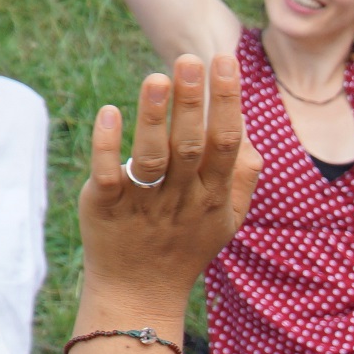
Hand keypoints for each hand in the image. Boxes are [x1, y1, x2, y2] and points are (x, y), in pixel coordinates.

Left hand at [76, 52, 257, 304]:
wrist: (139, 293)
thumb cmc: (185, 246)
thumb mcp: (226, 220)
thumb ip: (241, 177)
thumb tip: (248, 127)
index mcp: (213, 197)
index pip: (225, 143)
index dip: (226, 102)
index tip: (223, 61)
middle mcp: (181, 199)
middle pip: (190, 147)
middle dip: (192, 102)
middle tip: (189, 59)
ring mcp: (143, 205)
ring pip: (150, 158)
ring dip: (153, 117)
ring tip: (155, 78)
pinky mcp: (105, 208)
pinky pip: (107, 176)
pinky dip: (108, 146)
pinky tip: (110, 112)